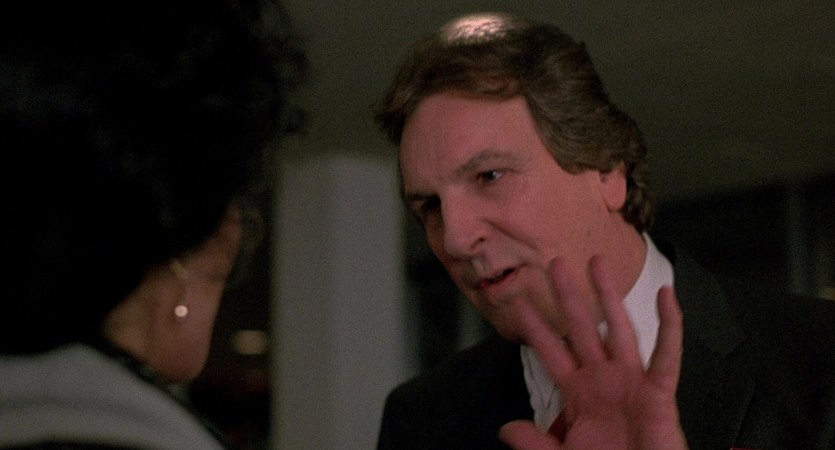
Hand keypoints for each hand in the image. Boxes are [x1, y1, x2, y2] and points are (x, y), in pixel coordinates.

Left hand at [499, 256, 687, 449]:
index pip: (551, 351)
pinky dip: (670, 325)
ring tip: (598, 265)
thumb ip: (535, 442)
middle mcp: (603, 379)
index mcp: (579, 392)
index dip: (535, 327)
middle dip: (568, 295)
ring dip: (609, 295)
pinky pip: (665, 354)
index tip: (517, 302)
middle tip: (554, 264)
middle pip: (581, 327)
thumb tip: (506, 429)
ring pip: (619, 328)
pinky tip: (666, 296)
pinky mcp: (658, 391)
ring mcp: (631, 381)